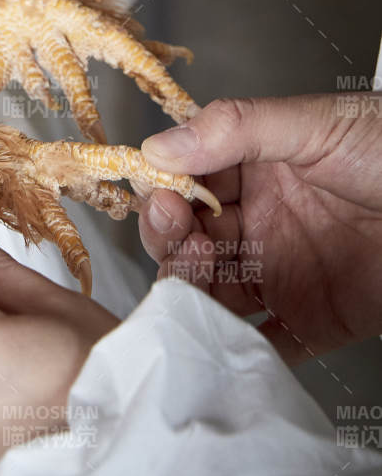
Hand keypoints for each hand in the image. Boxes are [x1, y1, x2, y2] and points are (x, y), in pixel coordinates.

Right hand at [139, 94, 381, 362]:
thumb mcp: (315, 123)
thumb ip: (237, 129)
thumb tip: (161, 147)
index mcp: (255, 169)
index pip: (188, 183)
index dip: (166, 191)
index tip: (162, 197)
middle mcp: (262, 223)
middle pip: (191, 243)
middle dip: (173, 243)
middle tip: (184, 241)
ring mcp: (285, 274)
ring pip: (215, 294)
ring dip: (194, 295)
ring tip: (201, 287)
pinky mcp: (315, 323)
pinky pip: (266, 346)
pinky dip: (237, 352)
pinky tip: (224, 342)